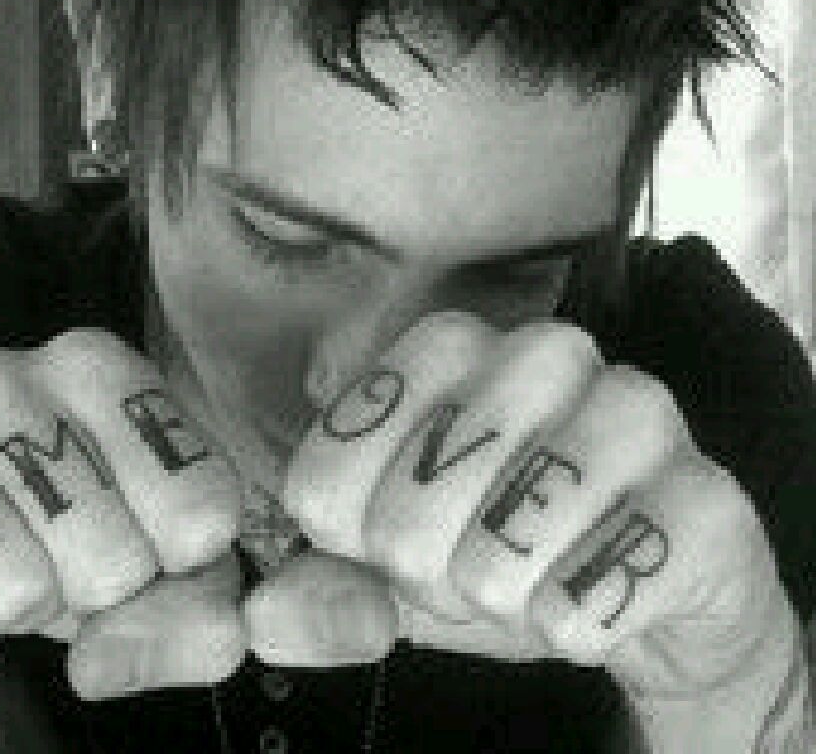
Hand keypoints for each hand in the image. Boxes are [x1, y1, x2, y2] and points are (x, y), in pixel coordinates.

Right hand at [0, 328, 245, 699]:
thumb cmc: (76, 540)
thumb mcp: (163, 562)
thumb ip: (202, 605)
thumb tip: (200, 646)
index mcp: (95, 365)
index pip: (200, 509)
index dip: (185, 564)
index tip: (160, 545)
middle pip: (115, 558)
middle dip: (100, 592)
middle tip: (68, 559)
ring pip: (19, 589)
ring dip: (25, 613)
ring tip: (11, 567)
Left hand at [265, 312, 793, 697]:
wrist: (639, 593)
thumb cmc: (502, 553)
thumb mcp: (399, 569)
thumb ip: (328, 586)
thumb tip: (262, 619)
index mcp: (452, 345)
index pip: (337, 451)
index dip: (347, 528)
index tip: (380, 541)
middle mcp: (545, 353)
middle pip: (417, 496)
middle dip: (424, 567)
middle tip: (463, 567)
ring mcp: (636, 413)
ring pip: (505, 544)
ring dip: (496, 596)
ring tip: (523, 583)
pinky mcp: (707, 499)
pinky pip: (597, 590)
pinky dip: (572, 624)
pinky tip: (585, 603)